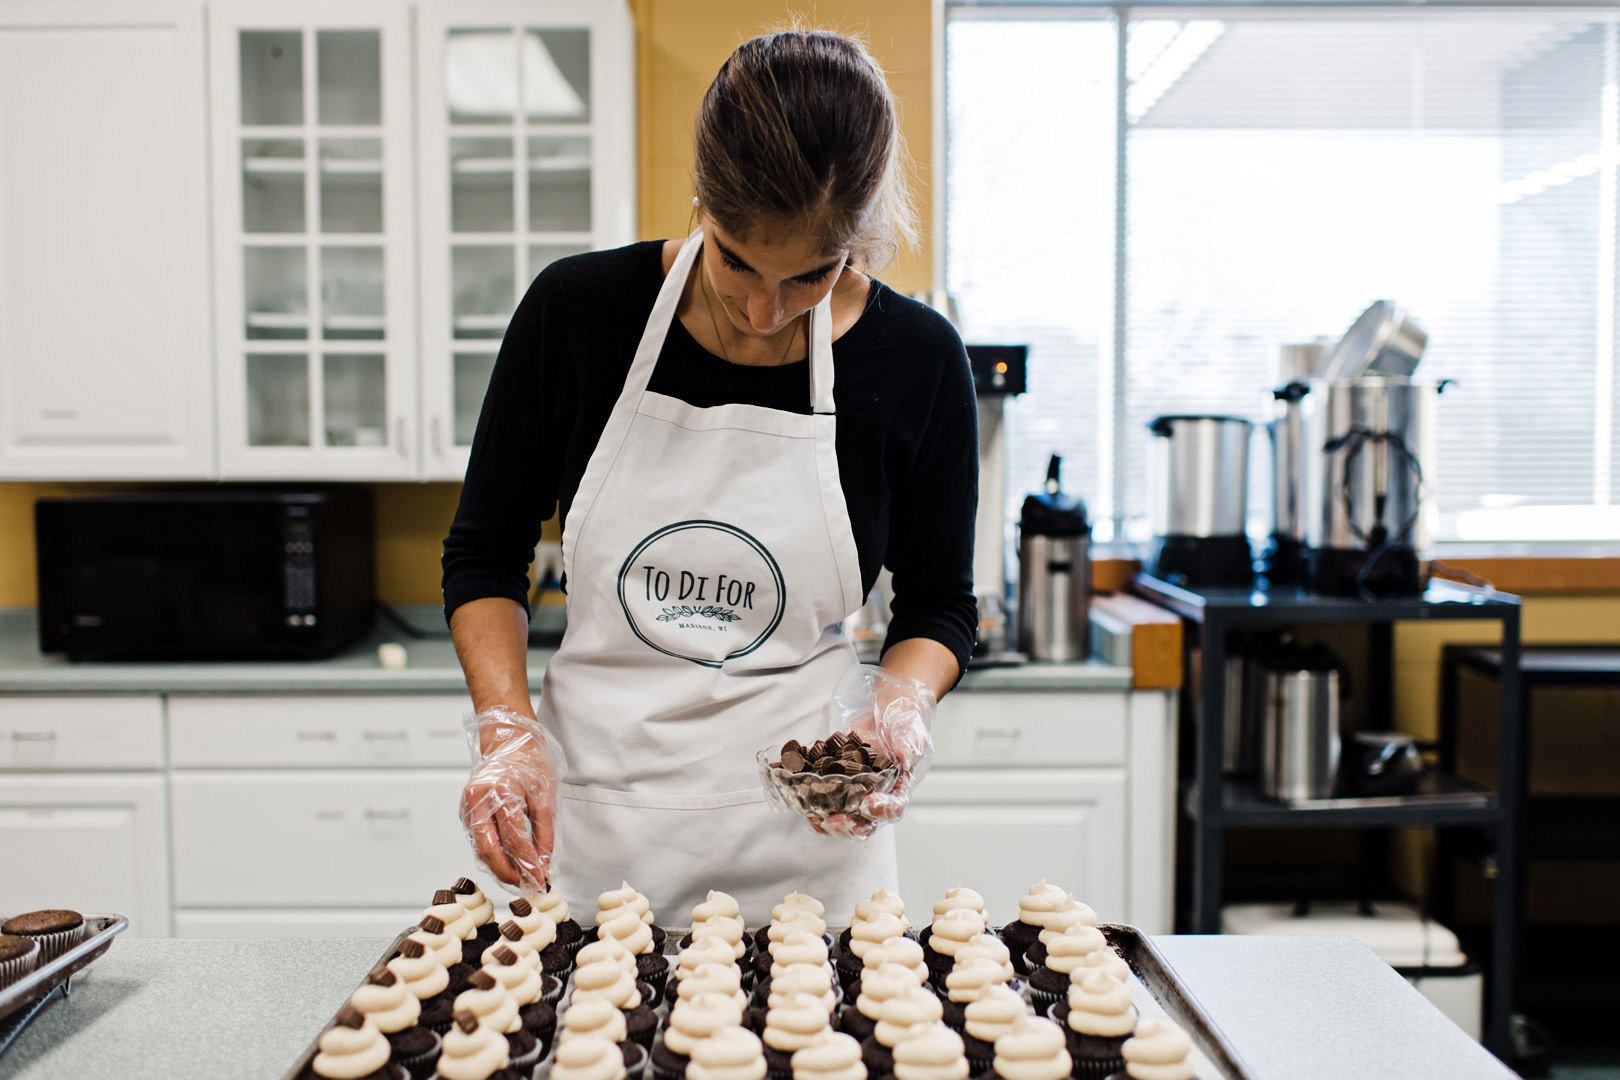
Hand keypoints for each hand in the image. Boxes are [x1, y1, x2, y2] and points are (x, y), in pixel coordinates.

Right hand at [459, 707, 557, 891]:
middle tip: (527, 885)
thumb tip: (543, 863)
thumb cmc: (528, 759)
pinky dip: (493, 854)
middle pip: (489, 850)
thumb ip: (544, 832)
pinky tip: (508, 861)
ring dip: (499, 868)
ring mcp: (468, 805)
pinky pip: (478, 839)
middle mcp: (478, 800)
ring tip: (520, 878)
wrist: (506, 737)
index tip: (540, 880)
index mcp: (501, 792)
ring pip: (480, 848)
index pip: (515, 840)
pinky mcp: (465, 810)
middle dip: (508, 874)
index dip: (528, 865)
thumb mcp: (546, 793)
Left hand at [805, 665, 935, 838]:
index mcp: (897, 788)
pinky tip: (797, 795)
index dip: (881, 810)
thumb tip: (905, 759)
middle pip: (864, 824)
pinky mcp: (834, 783)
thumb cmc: (902, 725)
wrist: (884, 714)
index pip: (893, 808)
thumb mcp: (911, 731)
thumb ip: (909, 745)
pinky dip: (808, 801)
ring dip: (825, 822)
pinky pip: (821, 799)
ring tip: (813, 816)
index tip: (869, 803)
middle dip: (848, 827)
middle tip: (834, 819)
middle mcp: (875, 796)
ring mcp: (853, 793)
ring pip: (840, 818)